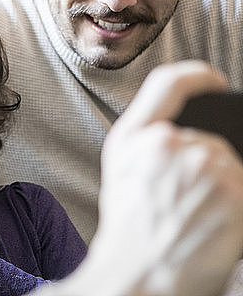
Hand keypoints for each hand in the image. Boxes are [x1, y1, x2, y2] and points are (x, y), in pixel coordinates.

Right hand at [71, 61, 242, 295]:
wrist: (139, 277)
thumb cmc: (130, 231)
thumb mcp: (122, 173)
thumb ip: (149, 140)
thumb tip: (188, 129)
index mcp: (133, 137)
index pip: (170, 82)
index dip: (198, 77)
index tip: (215, 82)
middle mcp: (166, 143)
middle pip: (209, 138)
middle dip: (209, 165)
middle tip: (190, 201)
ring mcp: (202, 164)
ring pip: (231, 163)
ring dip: (225, 187)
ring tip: (200, 217)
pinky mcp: (235, 189)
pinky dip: (238, 204)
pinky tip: (218, 224)